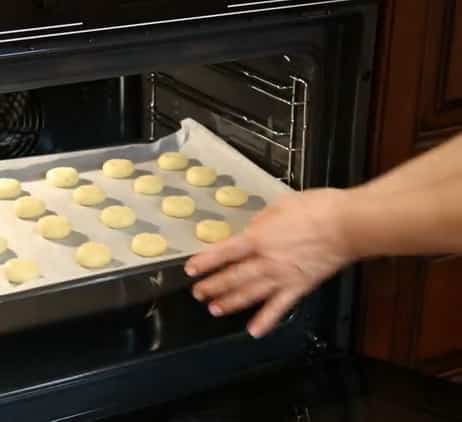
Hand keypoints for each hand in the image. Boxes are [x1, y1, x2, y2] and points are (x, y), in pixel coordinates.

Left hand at [185, 188, 354, 337]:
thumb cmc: (318, 208)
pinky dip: (266, 320)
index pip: (224, 252)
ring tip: (214, 310)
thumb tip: (252, 228)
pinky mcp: (300, 286)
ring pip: (250, 293)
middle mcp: (266, 260)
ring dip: (230, 302)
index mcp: (259, 238)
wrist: (349, 224)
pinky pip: (280, 307)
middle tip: (197, 292)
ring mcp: (282, 276)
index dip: (205, 262)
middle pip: (233, 276)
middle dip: (212, 286)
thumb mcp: (281, 205)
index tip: (190, 269)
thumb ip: (263, 220)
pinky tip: (254, 330)